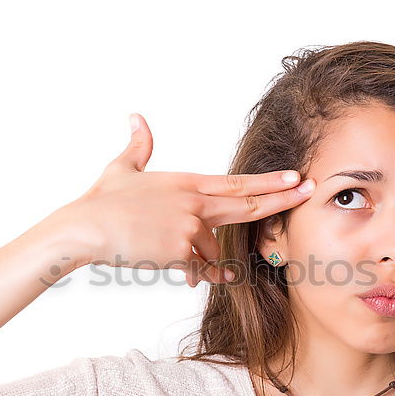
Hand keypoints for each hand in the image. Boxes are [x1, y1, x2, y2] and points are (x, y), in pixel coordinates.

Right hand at [65, 113, 314, 286]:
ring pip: (214, 248)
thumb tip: (136, 117)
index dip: (268, 181)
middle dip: (281, 199)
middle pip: (246, 204)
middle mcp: (193, 202)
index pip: (237, 182)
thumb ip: (139, 144)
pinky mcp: (179, 252)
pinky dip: (204, 274)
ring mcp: (189, 228)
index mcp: (186, 182)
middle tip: (308, 192)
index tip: (294, 177)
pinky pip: (201, 268)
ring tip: (182, 259)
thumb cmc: (102, 200)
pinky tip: (201, 279)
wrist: (86, 228)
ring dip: (207, 258)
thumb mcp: (123, 167)